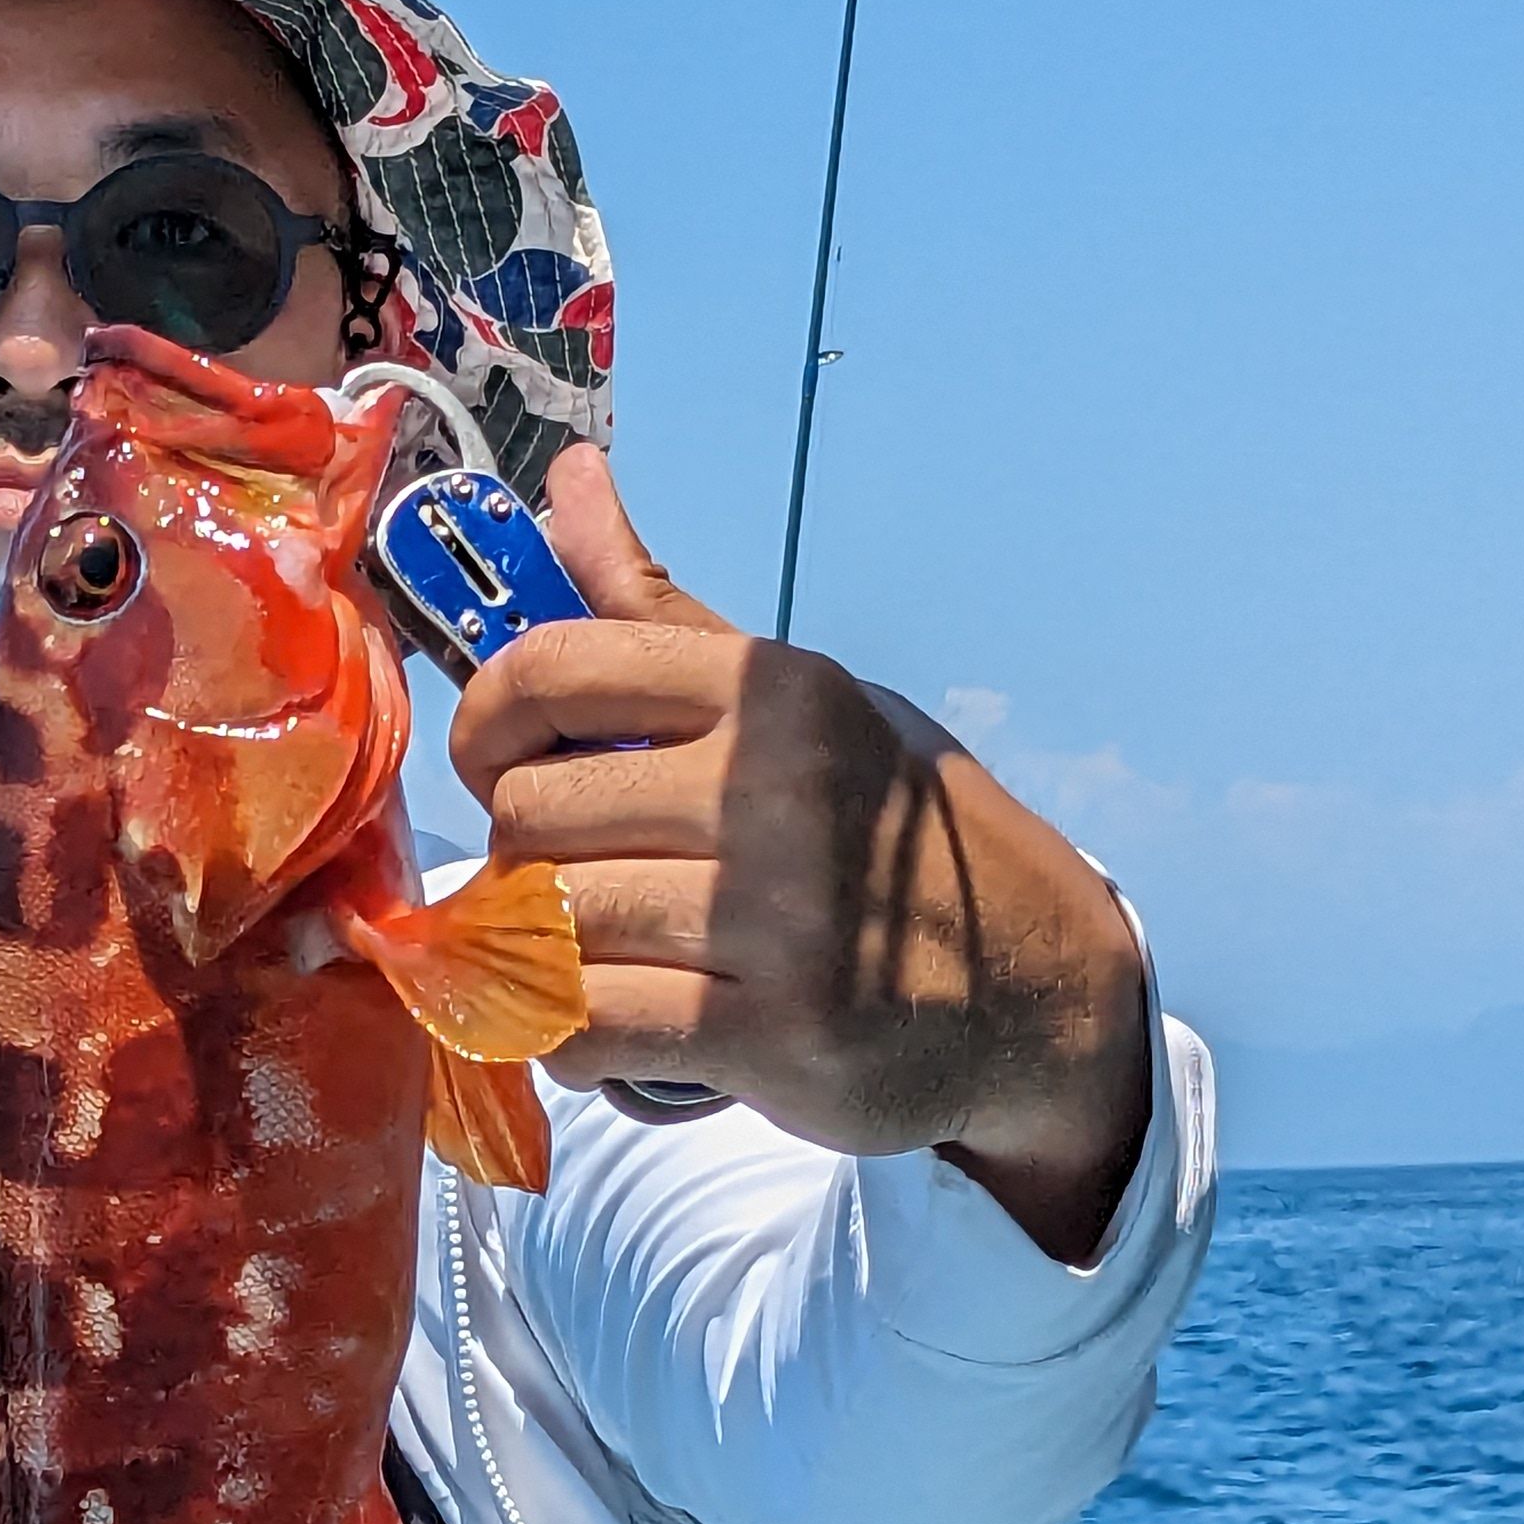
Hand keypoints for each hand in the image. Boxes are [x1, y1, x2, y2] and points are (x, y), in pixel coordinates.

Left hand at [444, 446, 1156, 1264]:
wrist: (1038, 991)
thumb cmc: (890, 839)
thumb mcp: (797, 706)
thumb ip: (663, 612)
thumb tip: (568, 479)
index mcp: (771, 690)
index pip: (547, 671)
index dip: (485, 727)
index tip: (503, 768)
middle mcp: (775, 789)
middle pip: (531, 813)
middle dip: (527, 860)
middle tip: (577, 885)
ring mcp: (779, 916)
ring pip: (553, 926)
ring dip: (547, 958)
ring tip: (599, 963)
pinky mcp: (774, 1031)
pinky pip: (590, 1028)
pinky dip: (572, 1043)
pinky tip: (612, 1033)